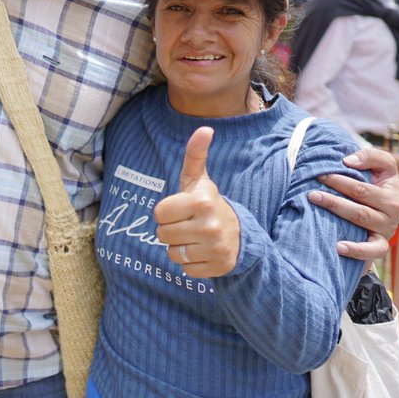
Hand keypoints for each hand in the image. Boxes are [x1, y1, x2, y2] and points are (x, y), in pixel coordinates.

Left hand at [154, 127, 239, 277]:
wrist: (239, 234)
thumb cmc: (207, 204)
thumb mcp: (198, 180)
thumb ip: (195, 154)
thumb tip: (204, 128)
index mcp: (201, 201)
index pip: (159, 213)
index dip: (167, 212)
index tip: (181, 209)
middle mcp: (210, 225)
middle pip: (162, 234)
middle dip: (171, 230)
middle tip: (188, 224)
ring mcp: (215, 248)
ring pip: (172, 253)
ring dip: (179, 247)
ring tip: (194, 238)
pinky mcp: (217, 268)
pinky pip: (185, 269)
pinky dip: (191, 263)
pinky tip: (203, 252)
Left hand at [310, 147, 398, 259]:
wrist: (391, 206)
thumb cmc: (380, 182)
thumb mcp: (382, 165)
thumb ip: (369, 157)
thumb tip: (347, 161)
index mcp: (391, 193)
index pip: (362, 189)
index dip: (340, 181)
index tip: (320, 175)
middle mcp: (391, 213)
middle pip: (359, 207)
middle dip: (333, 199)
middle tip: (311, 194)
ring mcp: (386, 230)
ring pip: (361, 222)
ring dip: (338, 215)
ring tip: (317, 210)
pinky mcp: (381, 245)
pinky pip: (373, 251)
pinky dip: (357, 251)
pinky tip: (338, 247)